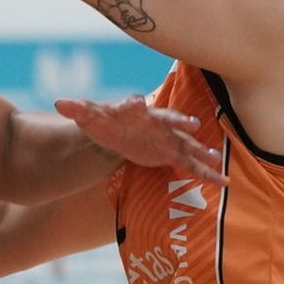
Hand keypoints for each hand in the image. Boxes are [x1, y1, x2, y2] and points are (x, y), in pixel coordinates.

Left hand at [54, 94, 218, 182]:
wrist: (119, 131)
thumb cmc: (105, 121)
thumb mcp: (89, 117)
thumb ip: (77, 109)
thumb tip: (59, 102)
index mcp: (134, 111)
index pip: (133, 106)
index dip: (134, 104)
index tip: (135, 102)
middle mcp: (156, 122)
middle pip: (168, 120)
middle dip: (179, 121)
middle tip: (191, 123)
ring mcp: (168, 137)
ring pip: (187, 144)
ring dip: (201, 151)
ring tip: (216, 158)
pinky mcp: (173, 153)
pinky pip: (192, 164)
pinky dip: (208, 172)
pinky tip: (224, 181)